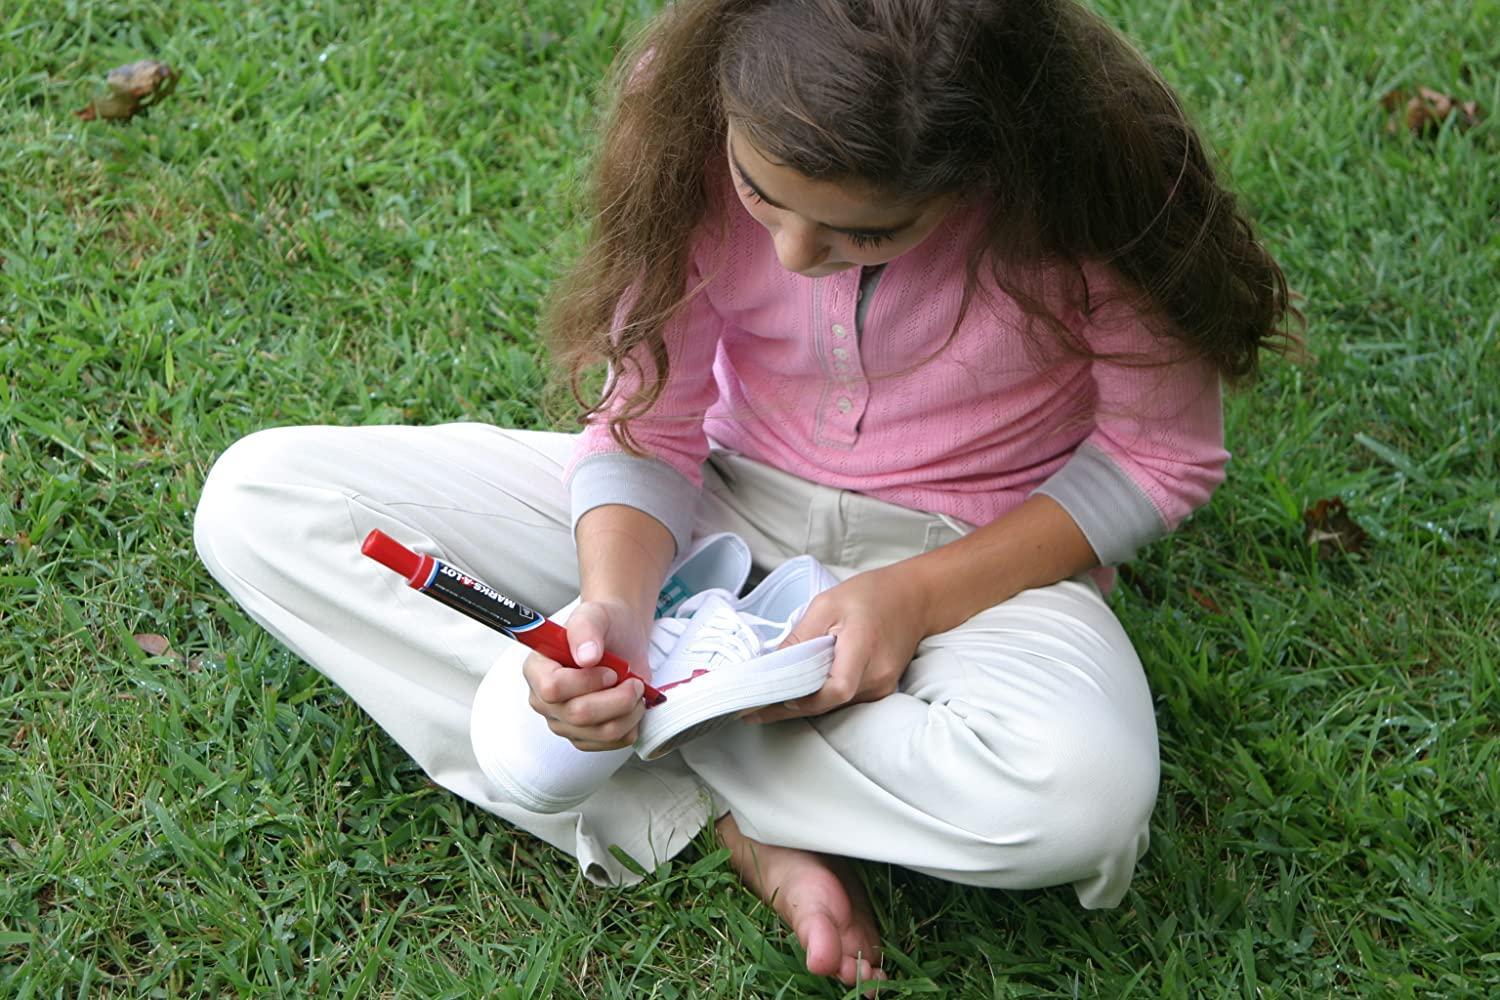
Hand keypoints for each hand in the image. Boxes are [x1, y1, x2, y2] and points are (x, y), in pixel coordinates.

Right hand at [522, 598, 651, 751]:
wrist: (621, 637)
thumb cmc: (603, 625)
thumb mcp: (594, 614)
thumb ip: (585, 630)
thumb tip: (586, 657)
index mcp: (537, 670)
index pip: (553, 689)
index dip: (586, 682)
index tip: (610, 670)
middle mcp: (545, 700)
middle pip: (579, 715)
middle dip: (617, 698)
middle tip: (632, 681)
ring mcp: (564, 722)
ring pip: (601, 732)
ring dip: (629, 710)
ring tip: (635, 689)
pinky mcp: (585, 737)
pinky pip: (613, 742)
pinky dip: (632, 723)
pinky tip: (632, 704)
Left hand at [743, 563, 929, 723]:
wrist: (915, 599)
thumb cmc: (872, 595)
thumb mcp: (827, 604)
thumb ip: (800, 636)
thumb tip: (770, 663)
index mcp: (863, 647)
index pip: (835, 689)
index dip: (801, 700)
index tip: (768, 701)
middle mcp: (876, 675)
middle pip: (828, 703)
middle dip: (788, 707)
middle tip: (751, 709)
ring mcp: (881, 687)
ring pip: (833, 705)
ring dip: (802, 703)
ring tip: (766, 701)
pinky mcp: (880, 689)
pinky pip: (844, 699)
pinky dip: (819, 697)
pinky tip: (798, 691)